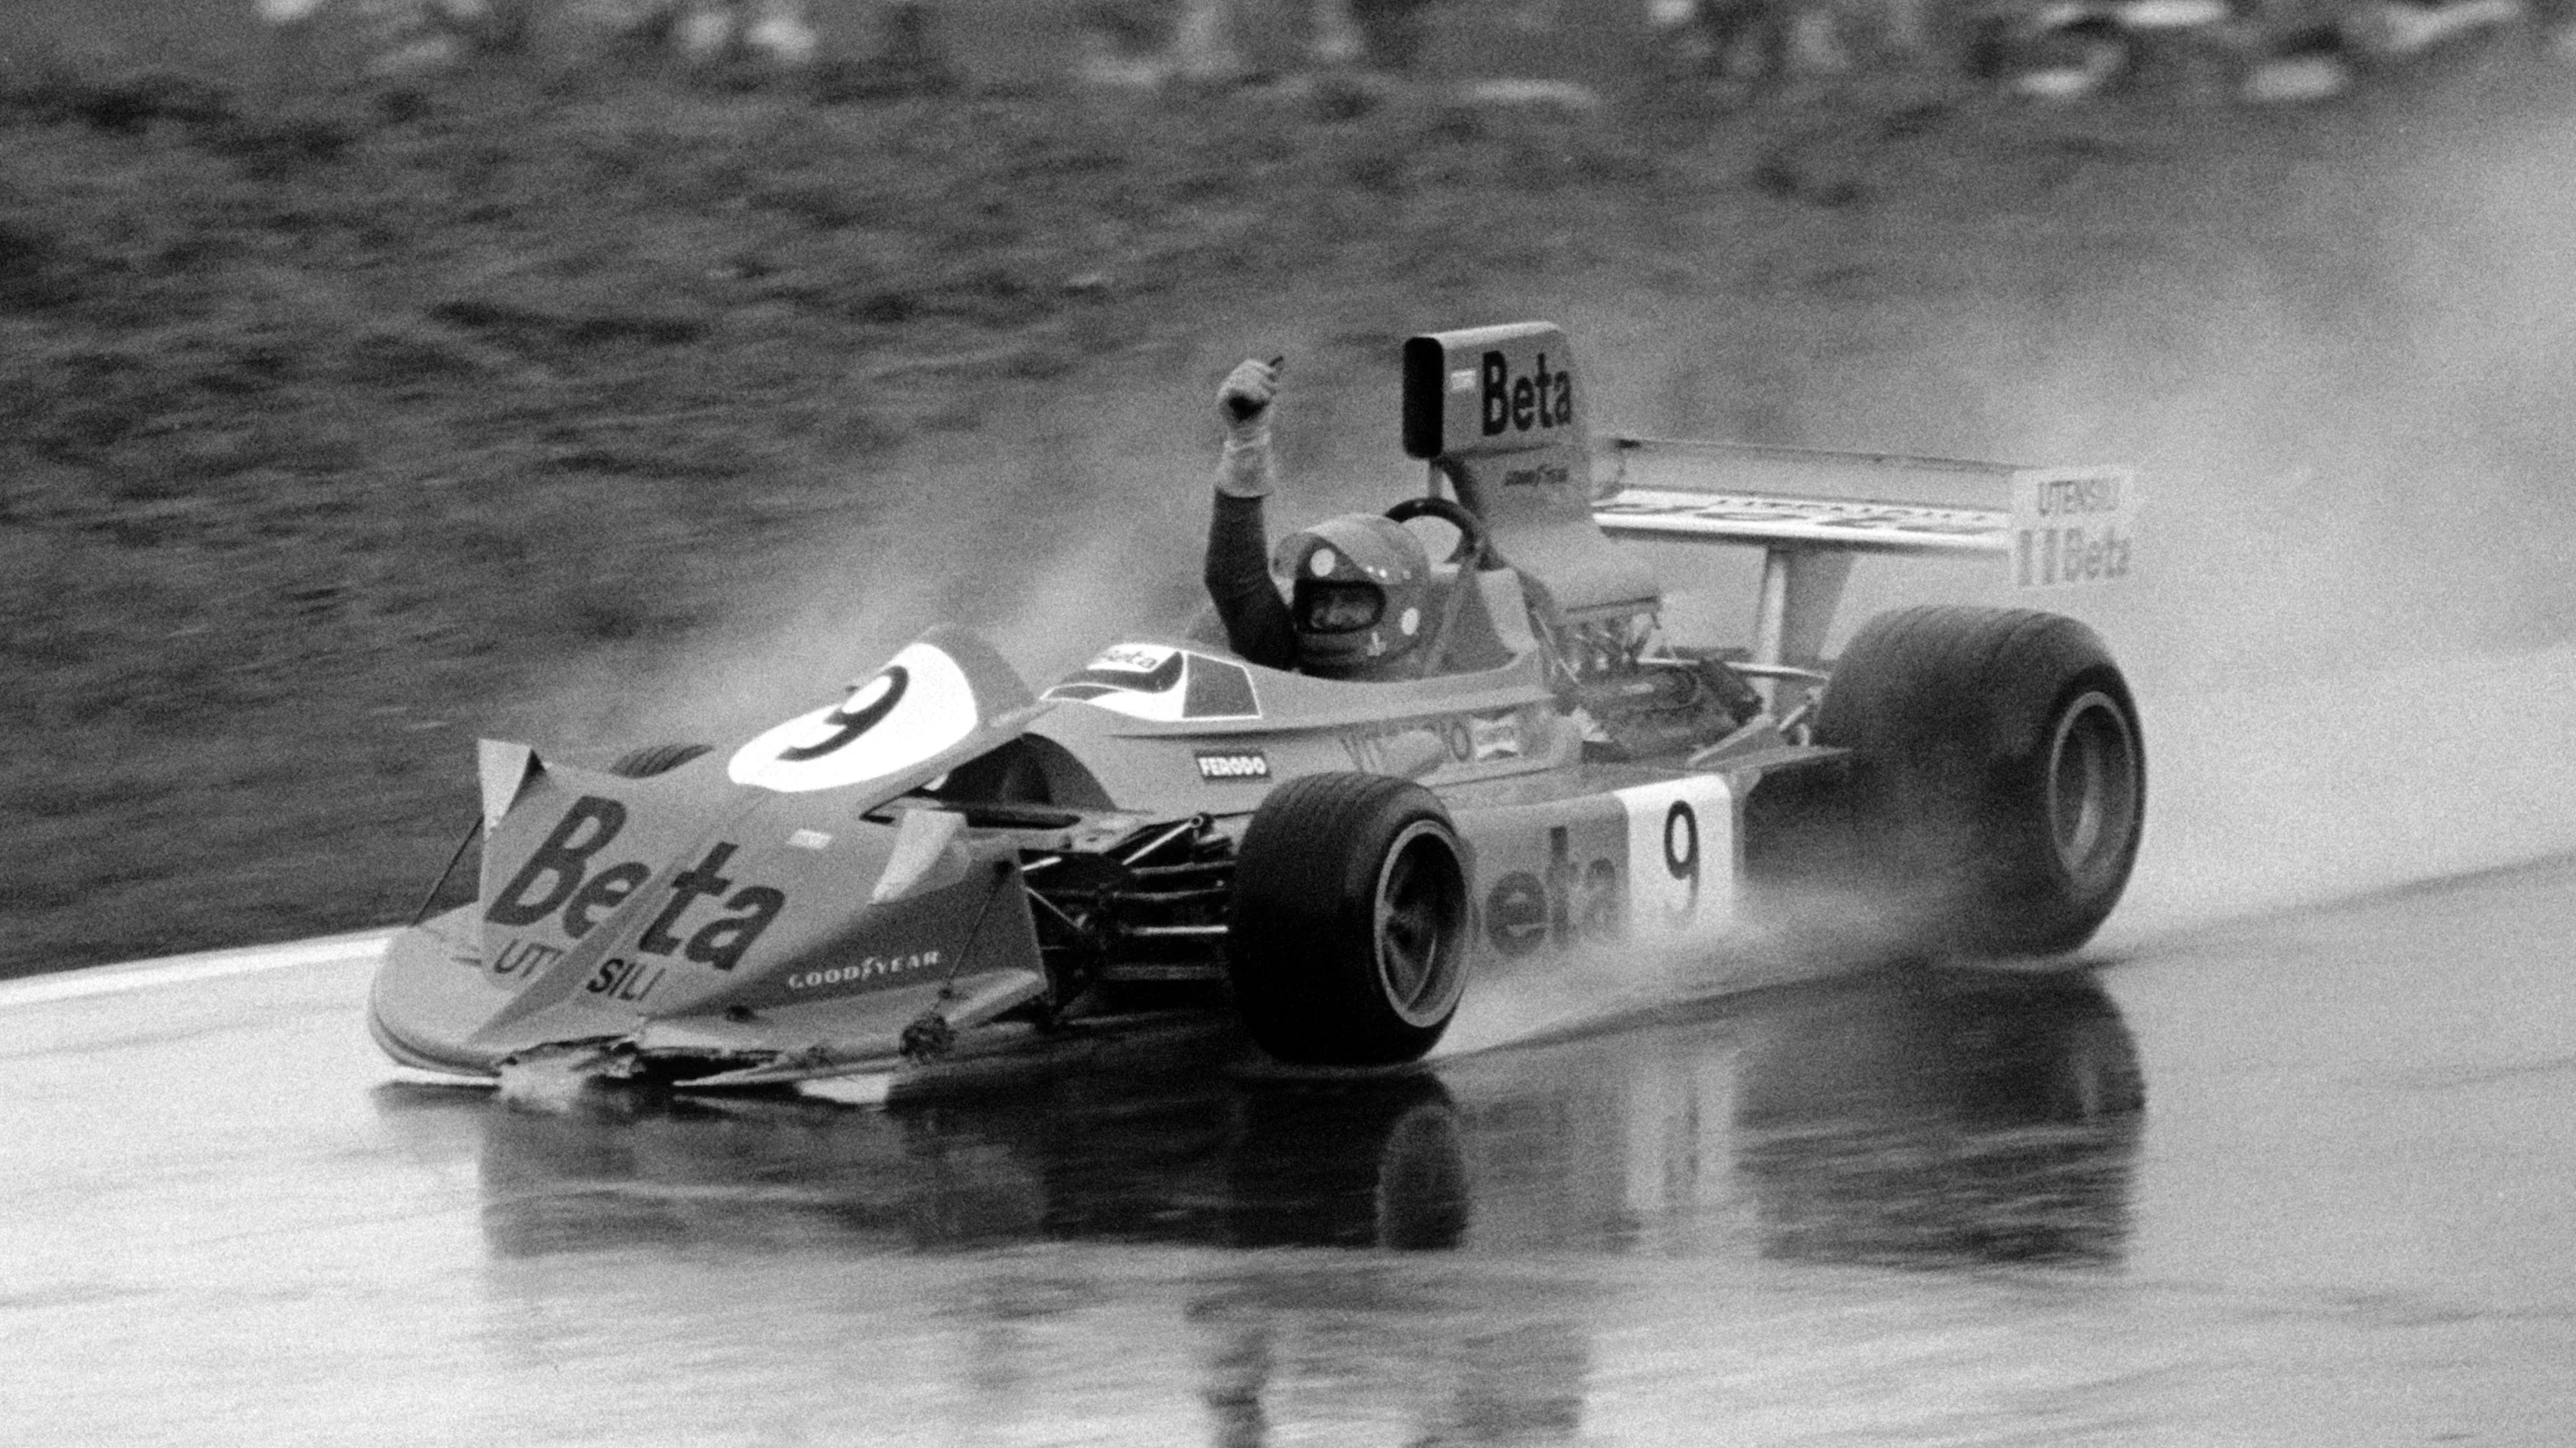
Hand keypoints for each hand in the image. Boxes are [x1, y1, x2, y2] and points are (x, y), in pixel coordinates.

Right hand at [1213, 357, 1281, 498]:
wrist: (1251, 437)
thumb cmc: (1260, 417)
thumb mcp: (1269, 395)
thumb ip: (1271, 380)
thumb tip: (1281, 360)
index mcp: (1240, 380)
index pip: (1248, 364)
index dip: (1262, 368)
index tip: (1274, 378)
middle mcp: (1230, 383)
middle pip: (1245, 369)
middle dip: (1262, 379)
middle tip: (1273, 393)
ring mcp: (1224, 391)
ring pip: (1240, 377)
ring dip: (1258, 387)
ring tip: (1266, 399)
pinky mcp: (1221, 400)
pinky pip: (1234, 388)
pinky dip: (1249, 391)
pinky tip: (1257, 400)